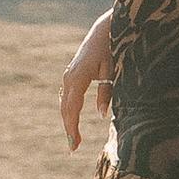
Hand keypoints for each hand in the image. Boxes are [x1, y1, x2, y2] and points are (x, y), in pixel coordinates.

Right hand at [59, 9, 114, 150]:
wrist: (103, 29)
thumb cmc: (111, 48)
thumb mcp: (112, 70)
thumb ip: (106, 92)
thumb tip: (101, 114)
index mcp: (78, 77)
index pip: (72, 108)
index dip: (72, 127)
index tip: (74, 144)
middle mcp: (69, 77)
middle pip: (66, 108)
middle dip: (69, 128)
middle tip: (74, 148)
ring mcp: (68, 76)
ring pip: (65, 103)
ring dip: (69, 121)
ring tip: (74, 140)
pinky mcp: (71, 75)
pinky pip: (67, 97)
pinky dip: (69, 111)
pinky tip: (73, 121)